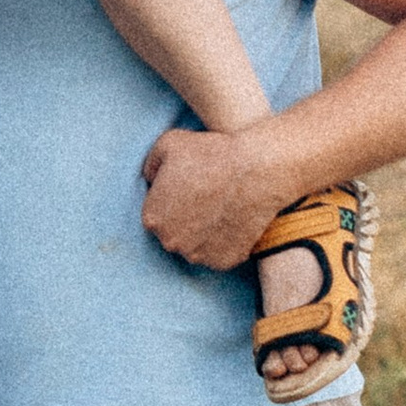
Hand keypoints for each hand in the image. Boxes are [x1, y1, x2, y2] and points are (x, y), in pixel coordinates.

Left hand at [137, 122, 292, 271]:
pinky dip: (224, 243)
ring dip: (204, 233)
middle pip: (174, 232)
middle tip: (207, 198)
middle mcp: (170, 242)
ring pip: (196, 246)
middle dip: (186, 219)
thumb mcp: (168, 143)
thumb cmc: (211, 154)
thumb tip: (151, 180)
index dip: (173, 199)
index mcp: (152, 217)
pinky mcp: (224, 262)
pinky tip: (232, 220)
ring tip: (221, 208)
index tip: (190, 188)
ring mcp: (198, 255)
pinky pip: (219, 255)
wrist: (255, 170)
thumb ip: (150, 164)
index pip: (157, 213)